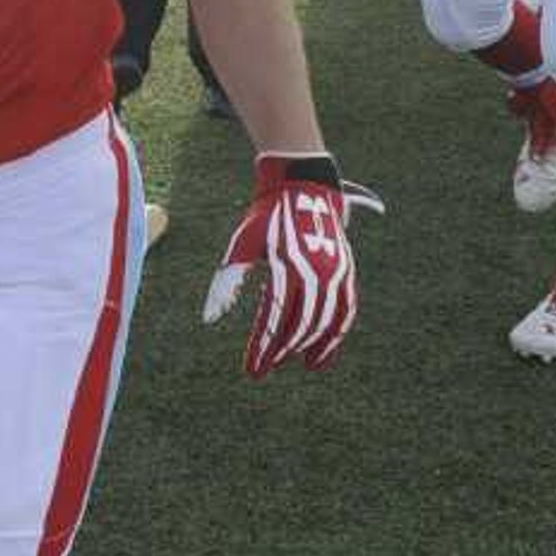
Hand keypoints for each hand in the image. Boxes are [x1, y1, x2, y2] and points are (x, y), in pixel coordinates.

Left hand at [201, 156, 381, 375]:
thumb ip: (227, 282)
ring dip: (311, 346)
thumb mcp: (241, 245)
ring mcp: (335, 271)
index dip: (263, 346)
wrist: (304, 187)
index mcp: (286, 264)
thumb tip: (209, 318)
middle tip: (266, 366)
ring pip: (325, 321)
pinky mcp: (346, 272)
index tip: (253, 368)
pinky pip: (346, 311)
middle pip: (300, 323)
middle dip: (283, 349)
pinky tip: (322, 355)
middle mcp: (315, 270)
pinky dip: (336, 336)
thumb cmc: (265, 217)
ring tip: (297, 362)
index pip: (274, 316)